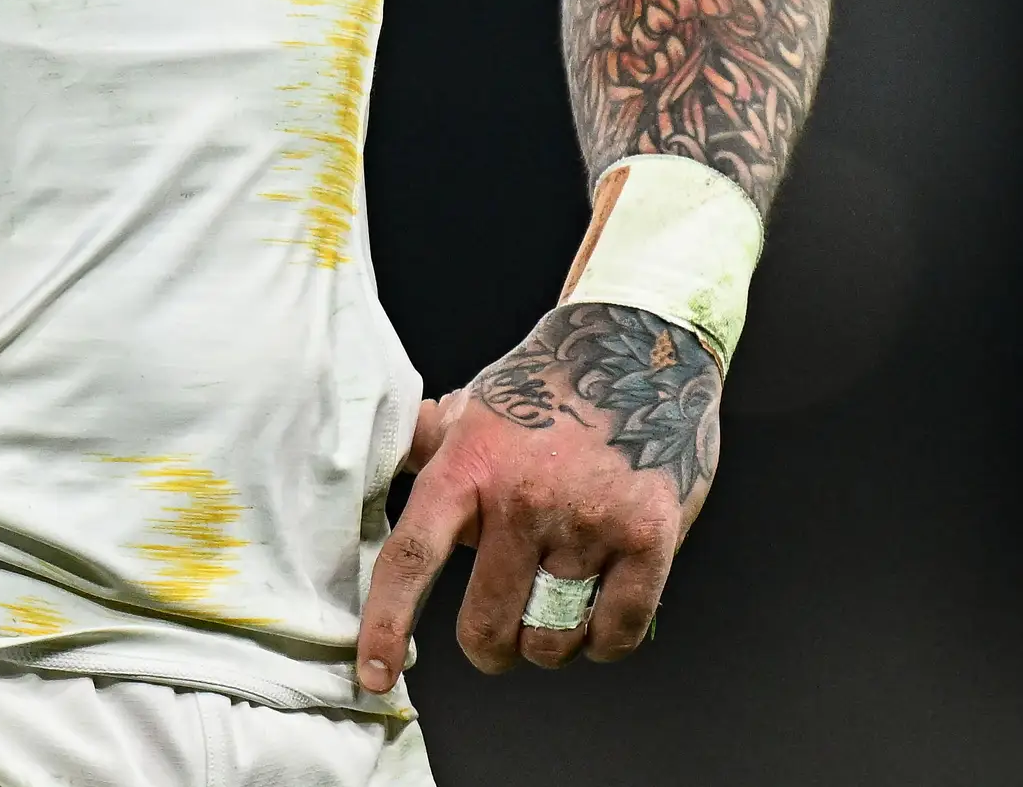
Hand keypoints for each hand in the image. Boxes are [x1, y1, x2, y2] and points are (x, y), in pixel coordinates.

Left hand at [356, 302, 721, 690]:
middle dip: (486, 648)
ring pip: (552, 639)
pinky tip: (597, 618)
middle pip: (488, 623)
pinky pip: (616, 633)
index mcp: (470, 465)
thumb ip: (429, 447)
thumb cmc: (551, 382)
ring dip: (548, 646)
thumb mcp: (476, 405)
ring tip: (552, 612)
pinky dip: (602, 643)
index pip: (412, 558)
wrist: (641, 348)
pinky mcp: (648, 539)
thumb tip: (373, 465)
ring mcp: (589, 522)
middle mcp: (523, 498)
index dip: (387, 624)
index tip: (375, 674)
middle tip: (493, 640)